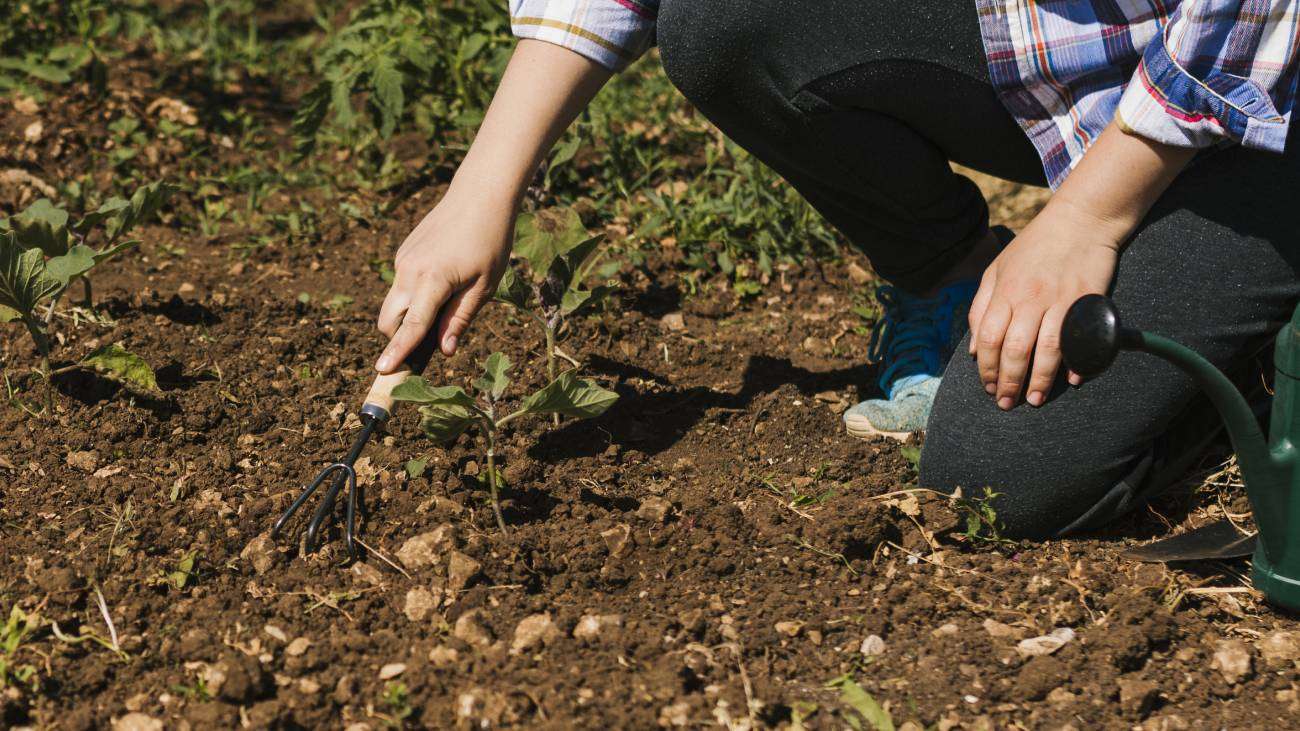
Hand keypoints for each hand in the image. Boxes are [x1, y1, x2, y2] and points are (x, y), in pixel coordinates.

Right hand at [375, 188, 513, 372]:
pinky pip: (402, 284)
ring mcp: (403, 260)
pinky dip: (414, 295)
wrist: (479, 195)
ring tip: (448, 303)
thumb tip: (443, 351)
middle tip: (428, 343)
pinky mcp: (404, 252)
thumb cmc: (490, 241)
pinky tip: (445, 278)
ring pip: (394, 302)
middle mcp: (410, 270)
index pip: (411, 326)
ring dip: (409, 315)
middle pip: (389, 319)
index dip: (398, 352)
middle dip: (398, 338)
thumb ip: (460, 319)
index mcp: (433, 280)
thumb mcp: (484, 286)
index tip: (383, 371)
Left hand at [966, 203, 1120, 408]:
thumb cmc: (1034, 247)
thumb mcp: (996, 270)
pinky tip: (1073, 378)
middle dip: (1008, 382)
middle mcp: (1030, 298)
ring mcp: (1061, 299)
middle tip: (1006, 403)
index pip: (987, 338)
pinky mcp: (1088, 299)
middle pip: (1015, 350)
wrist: (1081, 218)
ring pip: (1047, 349)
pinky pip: (1082, 336)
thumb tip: (973, 349)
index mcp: (1004, 291)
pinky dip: (1078, 360)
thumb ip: (980, 307)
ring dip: (1040, 379)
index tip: (987, 386)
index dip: (985, 368)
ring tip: (1034, 400)